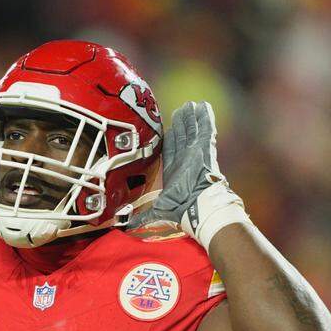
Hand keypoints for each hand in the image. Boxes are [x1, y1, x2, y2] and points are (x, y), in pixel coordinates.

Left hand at [127, 101, 247, 249]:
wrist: (197, 206)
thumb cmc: (180, 209)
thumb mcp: (156, 211)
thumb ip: (141, 216)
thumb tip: (124, 226)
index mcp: (176, 172)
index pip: (171, 151)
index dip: (170, 139)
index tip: (168, 129)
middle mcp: (187, 160)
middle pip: (183, 137)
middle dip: (182, 124)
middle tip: (181, 110)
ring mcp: (197, 153)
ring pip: (193, 130)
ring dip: (191, 118)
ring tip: (190, 104)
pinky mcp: (206, 148)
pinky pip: (206, 129)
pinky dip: (205, 118)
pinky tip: (204, 106)